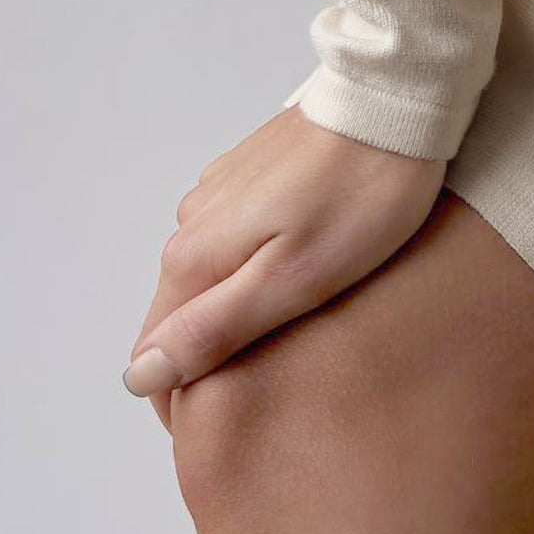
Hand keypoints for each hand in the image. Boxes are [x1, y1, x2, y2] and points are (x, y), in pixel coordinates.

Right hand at [125, 106, 446, 430]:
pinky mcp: (251, 176)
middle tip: (265, 393)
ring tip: (288, 339)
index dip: (182, 402)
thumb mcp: (294, 279)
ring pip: (209, 277)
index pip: (156, 354)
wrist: (392, 103)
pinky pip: (236, 241)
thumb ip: (215, 326)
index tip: (223, 429)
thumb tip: (141, 375)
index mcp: (196, 256)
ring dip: (232, 312)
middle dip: (208, 360)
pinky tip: (298, 276)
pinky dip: (254, 269)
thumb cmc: (362, 197)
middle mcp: (193, 222)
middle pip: (179, 314)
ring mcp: (220, 195)